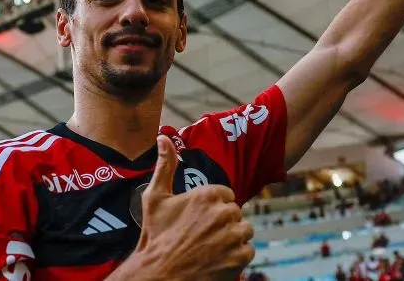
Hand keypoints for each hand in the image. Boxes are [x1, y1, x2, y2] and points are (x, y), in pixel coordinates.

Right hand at [115, 135, 254, 280]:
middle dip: (223, 223)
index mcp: (207, 194)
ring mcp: (233, 235)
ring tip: (211, 248)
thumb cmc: (155, 236)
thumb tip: (163, 136)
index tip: (198, 220)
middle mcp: (223, 212)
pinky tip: (218, 260)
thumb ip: (164, 165)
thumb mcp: (155, 198)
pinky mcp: (240, 257)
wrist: (158, 274)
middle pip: (235, 213)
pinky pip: (248, 250)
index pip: (225, 196)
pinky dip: (237, 257)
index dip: (212, 208)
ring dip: (232, 239)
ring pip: (244, 231)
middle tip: (203, 236)